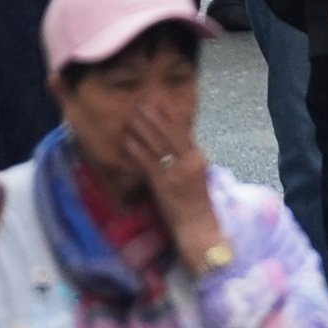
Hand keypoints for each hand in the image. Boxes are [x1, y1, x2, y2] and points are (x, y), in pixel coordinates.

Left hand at [120, 105, 227, 260]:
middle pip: (169, 134)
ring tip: (132, 116)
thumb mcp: (196, 174)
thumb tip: (173, 140)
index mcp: (198, 158)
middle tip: (142, 103)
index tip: (160, 100)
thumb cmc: (196, 202)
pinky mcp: (163, 185)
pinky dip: (137, 150)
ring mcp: (176, 173)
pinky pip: (148, 163)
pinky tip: (128, 141)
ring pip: (158, 146)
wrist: (199, 227)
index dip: (170, 115)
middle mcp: (189, 162)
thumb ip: (186, 157)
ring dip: (144, 129)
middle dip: (155, 117)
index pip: (183, 131)